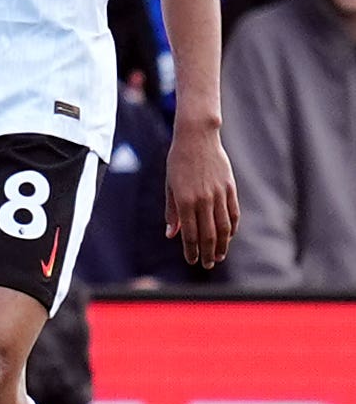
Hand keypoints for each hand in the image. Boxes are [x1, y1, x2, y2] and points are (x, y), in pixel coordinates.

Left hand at [164, 118, 239, 269]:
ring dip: (222, 244)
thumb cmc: (178, 162)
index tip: (191, 261)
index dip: (191, 250)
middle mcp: (203, 200)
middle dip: (207, 253)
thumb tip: (172, 235)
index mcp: (185, 201)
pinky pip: (233, 213)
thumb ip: (172, 212)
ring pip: (224, 227)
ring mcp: (219, 194)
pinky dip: (232, 227)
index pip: (190, 234)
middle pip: (209, 235)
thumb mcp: (170, 186)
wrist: (197, 138)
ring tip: (219, 256)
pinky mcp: (230, 188)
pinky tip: (229, 236)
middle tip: (206, 264)